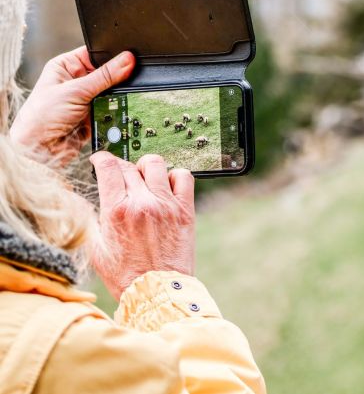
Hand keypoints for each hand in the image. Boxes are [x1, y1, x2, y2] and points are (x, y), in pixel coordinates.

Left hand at [10, 47, 133, 164]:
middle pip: (107, 74)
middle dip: (117, 79)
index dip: (112, 56)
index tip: (130, 59)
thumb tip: (127, 60)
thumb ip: (104, 76)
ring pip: (113, 92)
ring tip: (117, 99)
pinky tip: (118, 111)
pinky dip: (118, 110)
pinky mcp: (96, 114)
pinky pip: (114, 109)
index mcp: (66, 66)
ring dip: (117, 97)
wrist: (40, 149)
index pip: (95, 54)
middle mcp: (77, 81)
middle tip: (126, 82)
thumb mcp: (75, 91)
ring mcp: (87, 98)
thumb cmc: (41, 116)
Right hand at [90, 152, 194, 299]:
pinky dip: (175, 176)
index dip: (101, 159)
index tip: (100, 160)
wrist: (157, 291)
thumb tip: (91, 199)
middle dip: (121, 168)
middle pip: (129, 166)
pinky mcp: (185, 211)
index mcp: (117, 210)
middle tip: (120, 178)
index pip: (108, 167)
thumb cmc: (125, 275)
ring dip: (146, 168)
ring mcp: (166, 205)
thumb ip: (92, 220)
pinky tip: (167, 188)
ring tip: (144, 180)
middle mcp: (142, 203)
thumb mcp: (96, 249)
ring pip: (156, 164)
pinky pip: (184, 177)